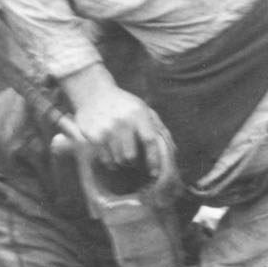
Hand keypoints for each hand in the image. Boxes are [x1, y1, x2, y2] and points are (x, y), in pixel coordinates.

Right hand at [61, 64, 176, 193]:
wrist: (94, 93)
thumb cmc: (125, 105)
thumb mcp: (144, 110)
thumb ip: (159, 129)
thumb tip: (174, 151)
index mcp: (138, 114)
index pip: (149, 141)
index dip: (153, 159)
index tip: (155, 172)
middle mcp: (122, 121)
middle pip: (131, 156)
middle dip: (135, 163)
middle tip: (134, 162)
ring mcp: (106, 129)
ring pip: (118, 159)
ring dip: (123, 163)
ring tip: (123, 156)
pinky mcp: (93, 135)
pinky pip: (105, 159)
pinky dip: (111, 162)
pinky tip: (112, 156)